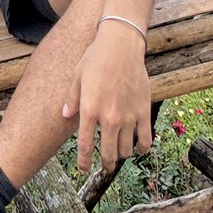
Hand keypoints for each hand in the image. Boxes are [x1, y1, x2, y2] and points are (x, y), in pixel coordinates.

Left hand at [62, 27, 151, 172]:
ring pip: (127, 149)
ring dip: (122, 154)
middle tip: (105, 166)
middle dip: (105, 164)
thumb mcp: (77, 77)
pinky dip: (142, 147)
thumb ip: (72, 99)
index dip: (84, 162)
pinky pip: (145, 139)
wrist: (121, 44)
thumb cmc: (96, 58)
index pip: (86, 146)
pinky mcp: (144, 110)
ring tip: (119, 152)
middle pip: (109, 154)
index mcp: (90, 109)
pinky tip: (138, 147)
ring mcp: (129, 115)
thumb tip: (66, 116)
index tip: (84, 169)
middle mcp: (109, 117)